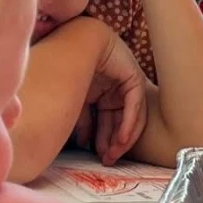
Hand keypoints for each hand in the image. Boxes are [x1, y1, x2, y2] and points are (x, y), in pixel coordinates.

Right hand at [84, 34, 147, 163]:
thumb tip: (83, 143)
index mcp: (98, 89)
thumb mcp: (74, 101)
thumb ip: (82, 120)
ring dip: (122, 136)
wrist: (75, 42)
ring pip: (129, 114)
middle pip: (118, 119)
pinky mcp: (134, 76)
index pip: (104, 119)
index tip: (98, 156)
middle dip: (112, 141)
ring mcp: (125, 80)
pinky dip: (130, 122)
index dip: (101, 138)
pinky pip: (135, 104)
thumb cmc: (66, 68)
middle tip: (108, 160)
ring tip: (113, 154)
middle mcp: (113, 86)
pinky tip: (122, 139)